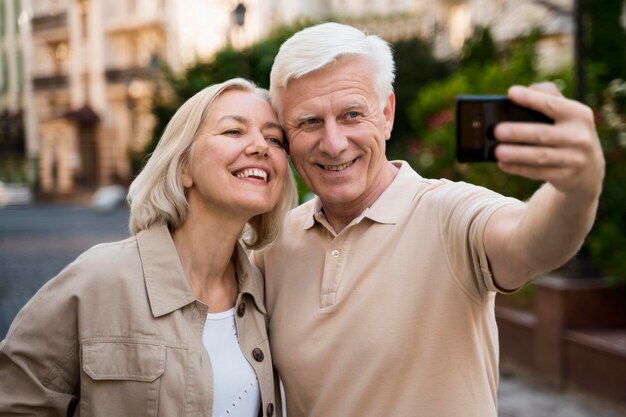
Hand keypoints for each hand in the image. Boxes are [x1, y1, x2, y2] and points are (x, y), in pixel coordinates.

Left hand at [494, 83, 604, 200]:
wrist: (588, 169)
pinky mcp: (566, 177)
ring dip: (517, 154)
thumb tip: (529, 89)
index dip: (531, 99)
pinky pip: (539, 173)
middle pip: (544, 134)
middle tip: (497, 130)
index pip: (552, 105)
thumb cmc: (568, 132)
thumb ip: (549, 96)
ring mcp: (574, 159)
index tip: (511, 93)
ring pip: (541, 156)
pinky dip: (519, 168)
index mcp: (578, 115)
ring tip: (497, 151)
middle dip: (519, 132)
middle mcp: (579, 136)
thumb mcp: (567, 114)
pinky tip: (503, 164)